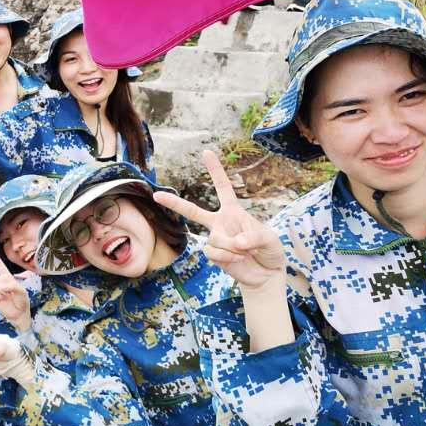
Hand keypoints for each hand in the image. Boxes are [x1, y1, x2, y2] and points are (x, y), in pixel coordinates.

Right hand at [153, 150, 285, 290]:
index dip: (215, 170)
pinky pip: (214, 253)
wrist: (265, 274)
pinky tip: (239, 260)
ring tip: (246, 253)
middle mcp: (220, 223)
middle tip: (156, 195)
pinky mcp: (214, 255)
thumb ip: (254, 237)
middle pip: (192, 211)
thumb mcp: (269, 239)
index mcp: (233, 211)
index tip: (206, 152)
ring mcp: (215, 239)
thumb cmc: (269, 250)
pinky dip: (228, 257)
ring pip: (215, 239)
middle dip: (173, 203)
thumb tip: (236, 242)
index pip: (222, 187)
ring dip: (233, 248)